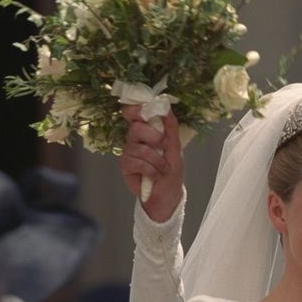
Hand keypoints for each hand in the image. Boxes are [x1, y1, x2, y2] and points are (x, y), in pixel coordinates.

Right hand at [118, 106, 184, 221]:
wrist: (167, 194)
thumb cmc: (171, 170)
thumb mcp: (176, 147)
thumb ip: (171, 127)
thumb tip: (167, 107)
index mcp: (146, 130)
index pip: (133, 113)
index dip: (136, 109)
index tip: (145, 110)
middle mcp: (135, 139)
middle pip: (136, 128)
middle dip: (154, 138)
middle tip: (164, 147)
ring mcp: (128, 152)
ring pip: (140, 148)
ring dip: (157, 161)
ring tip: (163, 169)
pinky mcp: (125, 166)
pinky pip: (137, 163)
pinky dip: (151, 171)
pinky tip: (155, 176)